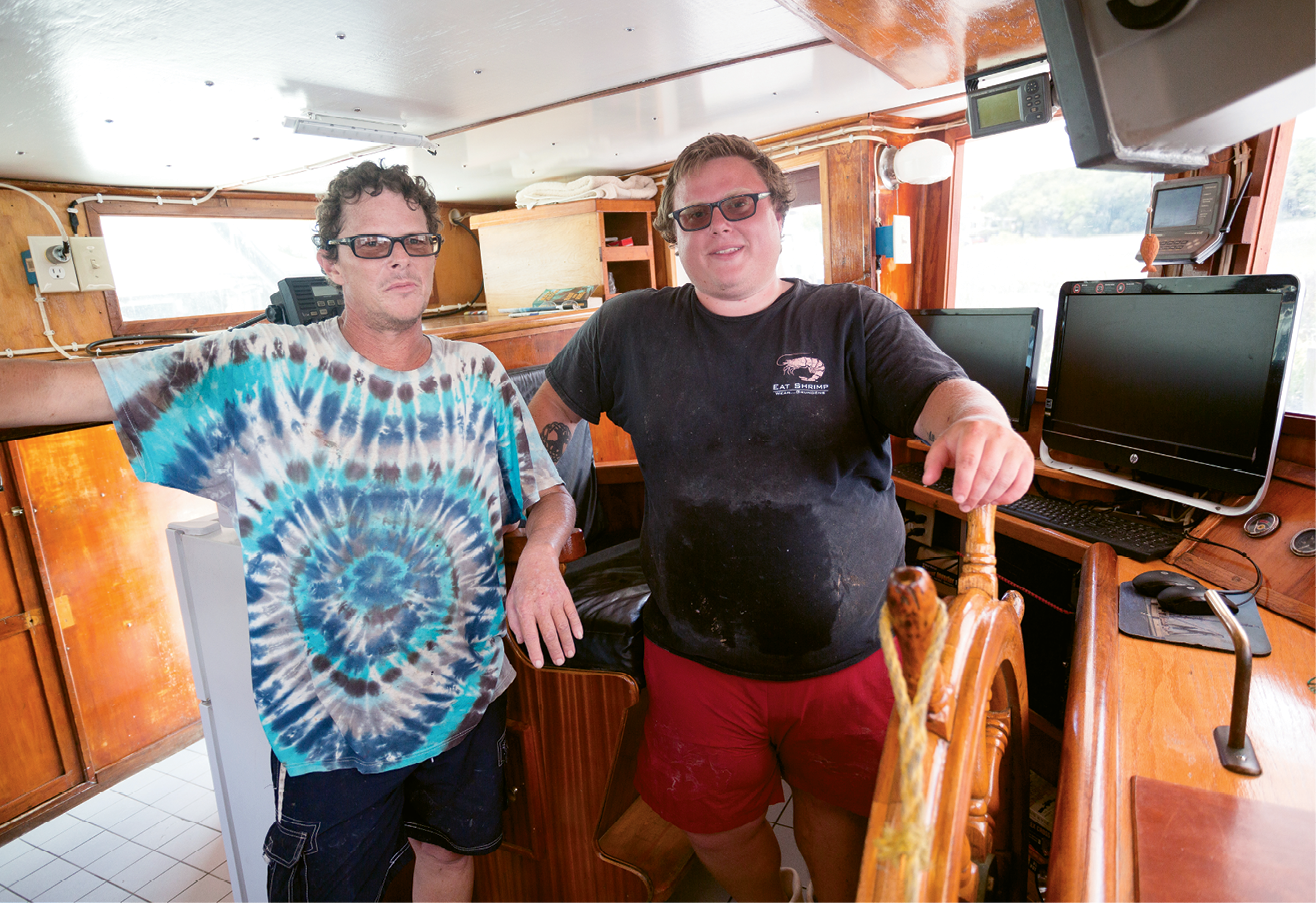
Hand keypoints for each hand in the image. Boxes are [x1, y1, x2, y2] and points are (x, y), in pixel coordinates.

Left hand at [505, 542, 581, 667]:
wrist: (538, 559)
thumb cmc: (522, 582)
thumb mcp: (511, 600)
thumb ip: (514, 621)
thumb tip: (522, 641)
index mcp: (524, 608)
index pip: (530, 634)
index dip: (535, 651)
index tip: (540, 664)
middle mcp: (540, 605)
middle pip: (550, 632)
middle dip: (555, 650)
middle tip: (559, 663)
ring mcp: (554, 599)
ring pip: (563, 625)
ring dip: (567, 642)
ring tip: (570, 654)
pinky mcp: (565, 595)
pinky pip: (572, 613)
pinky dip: (576, 625)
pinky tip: (578, 636)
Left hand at [921, 417, 1033, 511]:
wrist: (987, 423)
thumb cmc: (965, 436)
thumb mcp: (943, 444)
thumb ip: (932, 462)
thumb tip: (927, 480)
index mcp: (975, 431)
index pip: (969, 461)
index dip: (964, 483)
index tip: (958, 498)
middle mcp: (998, 436)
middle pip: (987, 473)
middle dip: (975, 494)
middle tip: (966, 504)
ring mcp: (1015, 446)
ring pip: (1005, 480)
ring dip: (990, 497)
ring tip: (978, 501)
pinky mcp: (1027, 457)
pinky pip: (1022, 483)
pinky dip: (1009, 497)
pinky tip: (996, 498)